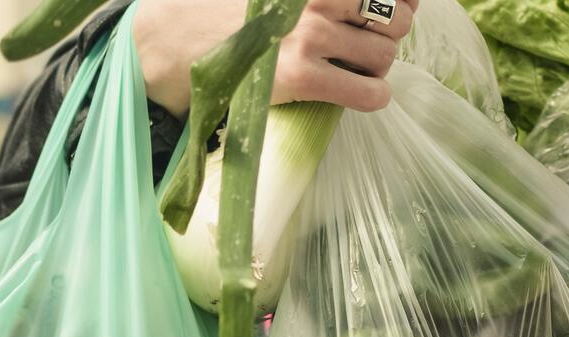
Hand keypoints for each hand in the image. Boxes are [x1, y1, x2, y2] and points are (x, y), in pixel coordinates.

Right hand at [135, 0, 418, 116]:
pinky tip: (361, 93)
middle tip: (366, 42)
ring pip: (386, 55)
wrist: (170, 38)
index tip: (398, 6)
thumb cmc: (219, 5)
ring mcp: (310, 34)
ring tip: (355, 67)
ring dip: (378, 65)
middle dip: (388, 33)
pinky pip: (370, 93)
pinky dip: (374, 96)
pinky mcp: (303, 76)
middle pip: (394, 17)